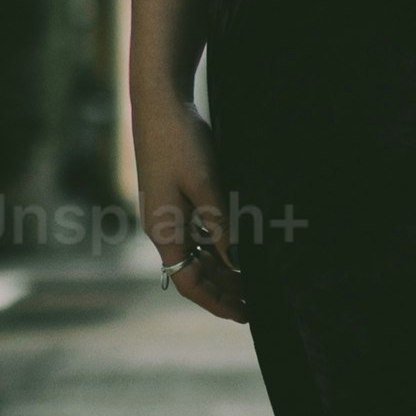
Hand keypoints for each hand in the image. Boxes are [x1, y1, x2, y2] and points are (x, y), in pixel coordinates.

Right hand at [135, 86, 252, 324]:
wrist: (159, 101)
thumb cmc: (180, 141)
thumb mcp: (206, 186)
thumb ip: (221, 226)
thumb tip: (237, 262)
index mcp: (163, 231)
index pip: (189, 282)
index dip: (216, 301)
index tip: (243, 314)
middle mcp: (163, 227)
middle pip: (193, 271)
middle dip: (223, 289)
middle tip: (255, 303)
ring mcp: (169, 212)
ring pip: (197, 253)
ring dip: (222, 269)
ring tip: (252, 282)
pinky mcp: (176, 196)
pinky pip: (197, 233)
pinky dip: (218, 245)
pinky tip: (240, 248)